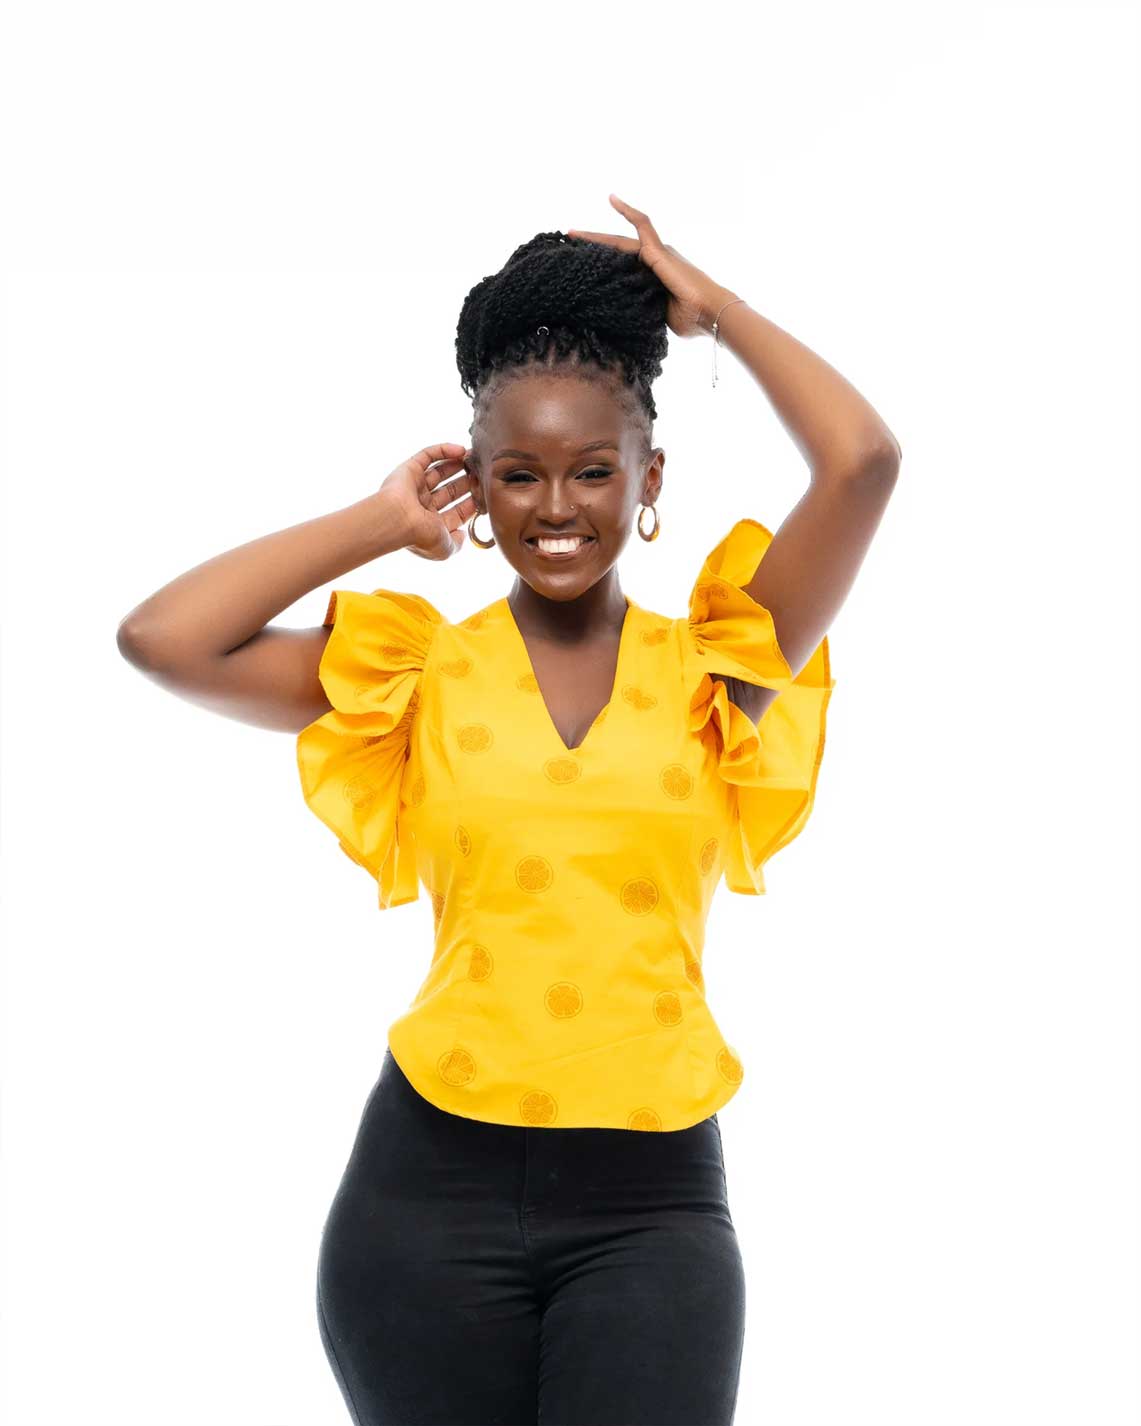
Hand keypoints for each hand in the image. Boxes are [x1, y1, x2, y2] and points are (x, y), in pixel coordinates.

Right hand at [376, 443, 475, 560]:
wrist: (397, 520)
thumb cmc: (420, 536)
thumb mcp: (445, 549)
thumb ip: (457, 543)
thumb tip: (462, 535)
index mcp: (430, 524)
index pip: (456, 512)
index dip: (472, 504)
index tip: (485, 495)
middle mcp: (422, 505)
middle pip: (450, 491)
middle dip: (466, 483)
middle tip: (481, 475)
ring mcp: (415, 486)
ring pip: (440, 472)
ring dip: (457, 465)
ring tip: (474, 459)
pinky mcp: (409, 469)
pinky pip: (428, 455)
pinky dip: (444, 450)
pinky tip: (460, 450)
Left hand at [567, 194, 739, 339]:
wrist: (709, 313)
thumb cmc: (691, 319)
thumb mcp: (658, 316)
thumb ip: (643, 309)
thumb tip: (625, 318)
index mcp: (654, 278)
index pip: (622, 268)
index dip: (604, 264)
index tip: (583, 264)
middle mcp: (655, 261)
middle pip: (616, 252)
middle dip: (592, 248)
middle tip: (569, 243)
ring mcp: (657, 253)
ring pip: (620, 241)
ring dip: (595, 237)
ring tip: (571, 233)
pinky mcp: (659, 250)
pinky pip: (642, 223)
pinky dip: (628, 211)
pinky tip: (611, 198)